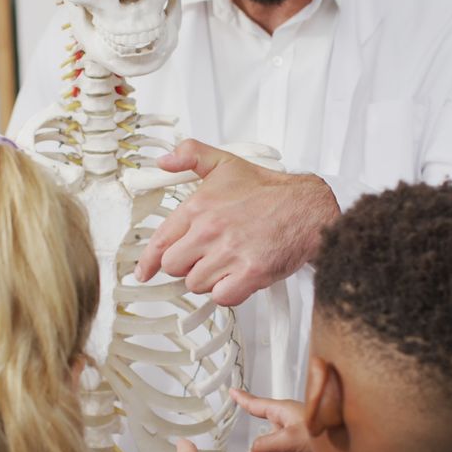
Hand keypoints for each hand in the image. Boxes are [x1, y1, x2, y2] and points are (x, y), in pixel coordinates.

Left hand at [134, 140, 339, 305]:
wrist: (307, 207)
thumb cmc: (269, 191)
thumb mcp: (225, 162)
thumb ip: (190, 155)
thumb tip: (164, 160)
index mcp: (199, 206)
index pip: (159, 242)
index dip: (148, 262)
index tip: (144, 271)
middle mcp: (210, 230)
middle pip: (173, 267)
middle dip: (186, 265)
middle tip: (204, 257)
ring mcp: (230, 253)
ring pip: (196, 284)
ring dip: (208, 279)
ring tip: (226, 263)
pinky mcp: (250, 273)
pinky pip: (221, 296)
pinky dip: (227, 291)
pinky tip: (237, 276)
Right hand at [230, 388, 320, 451]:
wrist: (351, 444)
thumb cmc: (323, 431)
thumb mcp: (288, 440)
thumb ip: (264, 447)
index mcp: (281, 412)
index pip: (256, 405)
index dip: (242, 399)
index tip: (232, 391)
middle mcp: (287, 423)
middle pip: (268, 447)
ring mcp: (297, 438)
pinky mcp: (308, 451)